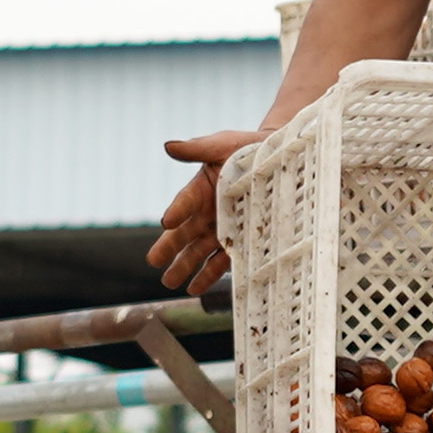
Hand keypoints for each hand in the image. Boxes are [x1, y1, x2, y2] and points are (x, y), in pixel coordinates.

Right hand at [148, 130, 258, 294]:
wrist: (278, 157)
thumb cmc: (246, 148)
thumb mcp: (222, 145)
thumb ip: (197, 149)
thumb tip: (168, 146)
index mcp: (201, 188)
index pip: (185, 202)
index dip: (177, 211)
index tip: (167, 222)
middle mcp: (208, 211)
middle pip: (185, 232)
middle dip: (170, 248)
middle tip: (154, 262)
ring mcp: (223, 227)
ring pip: (199, 250)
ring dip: (185, 266)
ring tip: (170, 282)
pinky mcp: (239, 240)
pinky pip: (221, 260)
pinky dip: (209, 274)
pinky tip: (195, 288)